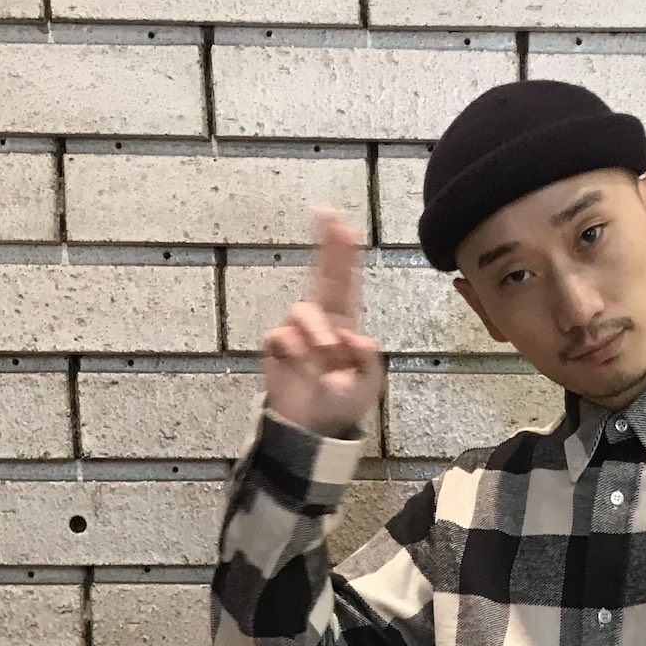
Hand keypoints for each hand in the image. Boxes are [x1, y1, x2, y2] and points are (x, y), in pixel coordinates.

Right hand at [260, 206, 384, 437]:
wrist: (311, 428)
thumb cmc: (340, 403)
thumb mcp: (366, 387)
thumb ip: (368, 362)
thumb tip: (359, 337)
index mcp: (346, 325)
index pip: (347, 284)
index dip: (344, 254)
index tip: (343, 225)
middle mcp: (322, 320)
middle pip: (324, 277)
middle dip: (327, 248)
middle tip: (328, 216)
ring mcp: (297, 331)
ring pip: (303, 310)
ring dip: (317, 331)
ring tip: (328, 355)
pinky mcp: (277, 346)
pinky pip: (282, 336)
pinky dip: (296, 351)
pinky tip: (305, 368)